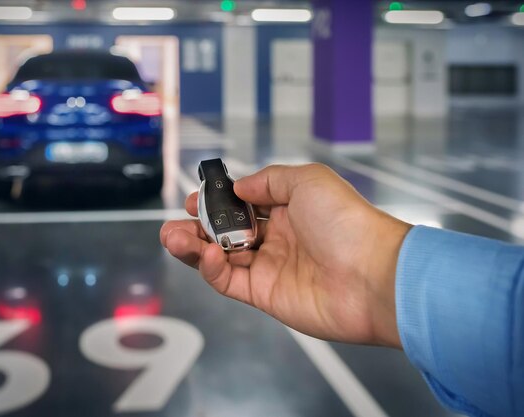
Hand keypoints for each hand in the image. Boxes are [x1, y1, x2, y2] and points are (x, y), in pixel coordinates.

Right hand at [160, 164, 410, 347]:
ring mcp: (270, 267)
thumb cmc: (346, 221)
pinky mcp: (264, 294)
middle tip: (178, 222)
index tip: (196, 198)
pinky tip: (205, 253)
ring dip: (193, 246)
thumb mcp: (307, 181)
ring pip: (221, 256)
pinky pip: (228, 281)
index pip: (242, 205)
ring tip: (172, 237)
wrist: (372, 275)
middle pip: (226, 232)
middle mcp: (277, 238)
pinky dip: (210, 268)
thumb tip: (238, 188)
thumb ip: (268, 181)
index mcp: (288, 210)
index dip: (217, 202)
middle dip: (198, 226)